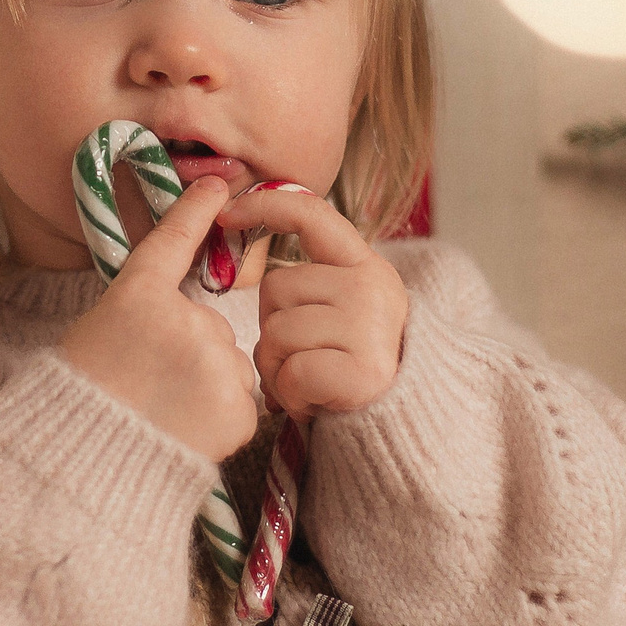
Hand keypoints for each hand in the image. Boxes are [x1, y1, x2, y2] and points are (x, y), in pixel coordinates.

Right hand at [58, 177, 260, 459]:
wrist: (88, 465)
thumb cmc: (84, 402)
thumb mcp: (101, 336)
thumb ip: (149, 314)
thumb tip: (188, 310)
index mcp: (138, 297)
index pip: (172, 242)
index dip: (194, 210)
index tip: (214, 185)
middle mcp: (184, 321)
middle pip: (210, 327)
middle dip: (192, 354)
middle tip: (149, 385)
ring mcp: (215, 364)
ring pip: (228, 366)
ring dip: (207, 386)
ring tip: (165, 412)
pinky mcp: (238, 408)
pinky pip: (241, 403)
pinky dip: (219, 418)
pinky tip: (186, 431)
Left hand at [218, 189, 408, 418]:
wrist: (397, 419)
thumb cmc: (348, 363)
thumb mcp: (339, 307)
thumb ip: (306, 280)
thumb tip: (238, 238)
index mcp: (363, 264)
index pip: (311, 214)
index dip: (264, 206)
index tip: (228, 212)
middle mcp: (370, 286)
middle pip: (275, 289)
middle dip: (273, 327)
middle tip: (304, 356)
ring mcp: (369, 326)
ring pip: (277, 334)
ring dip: (279, 367)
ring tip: (310, 381)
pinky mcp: (363, 370)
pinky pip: (293, 373)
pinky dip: (293, 395)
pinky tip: (315, 401)